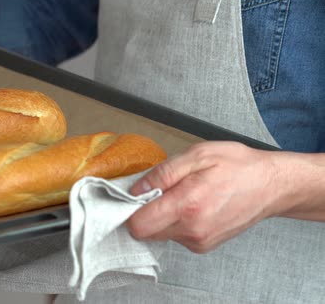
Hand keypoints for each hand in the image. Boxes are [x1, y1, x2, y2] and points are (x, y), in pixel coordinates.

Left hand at [126, 141, 286, 252]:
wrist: (271, 186)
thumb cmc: (238, 166)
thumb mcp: (197, 155)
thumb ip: (162, 174)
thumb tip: (136, 189)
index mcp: (188, 205)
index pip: (138, 225)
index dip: (130, 209)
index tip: (135, 195)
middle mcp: (192, 230)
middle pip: (146, 232)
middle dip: (145, 211)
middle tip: (160, 190)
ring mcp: (199, 241)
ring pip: (160, 234)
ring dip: (162, 216)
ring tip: (183, 194)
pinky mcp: (203, 246)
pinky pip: (175, 235)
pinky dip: (176, 222)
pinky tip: (192, 205)